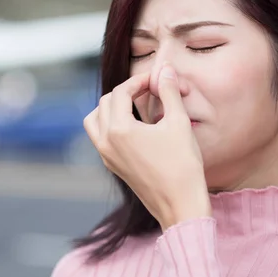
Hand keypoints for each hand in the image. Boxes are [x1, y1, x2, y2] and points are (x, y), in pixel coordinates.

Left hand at [84, 64, 210, 230]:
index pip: (121, 92)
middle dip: (125, 92)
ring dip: (111, 107)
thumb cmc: (182, 165)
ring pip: (95, 121)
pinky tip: (134, 126)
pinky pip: (100, 137)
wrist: (181, 206)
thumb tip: (165, 70)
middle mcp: (106, 142)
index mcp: (118, 130)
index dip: (138, 81)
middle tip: (148, 89)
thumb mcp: (178, 124)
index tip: (155, 79)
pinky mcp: (113, 166)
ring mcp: (107, 156)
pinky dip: (111, 125)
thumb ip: (168, 93)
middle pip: (105, 103)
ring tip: (134, 105)